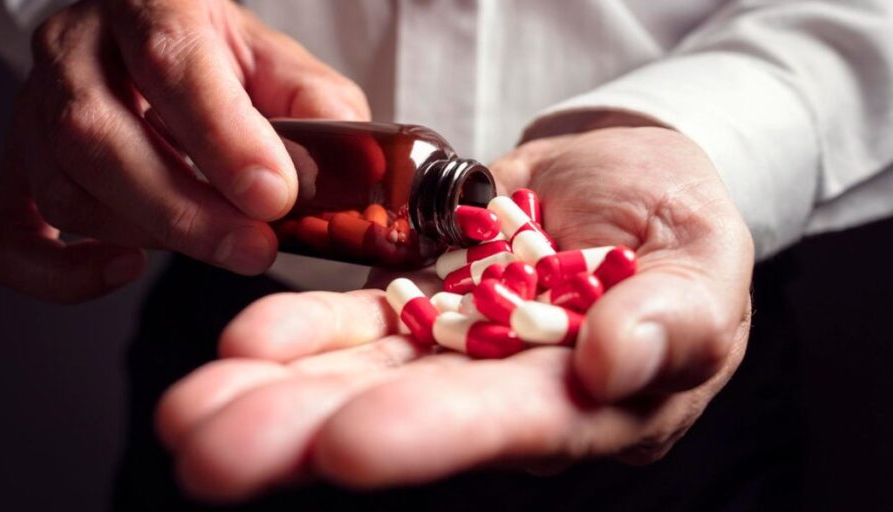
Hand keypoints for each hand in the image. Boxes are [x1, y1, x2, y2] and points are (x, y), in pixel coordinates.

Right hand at [0, 0, 369, 302]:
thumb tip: (349, 174)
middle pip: (100, 135)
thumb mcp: (283, 67)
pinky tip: (121, 270)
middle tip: (253, 248)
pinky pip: (9, 234)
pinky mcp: (20, 166)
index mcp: (149, 2)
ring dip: (148, 235)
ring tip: (220, 243)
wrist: (158, 45)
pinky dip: (60, 273)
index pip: (172, 62)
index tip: (273, 196)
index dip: (222, 138)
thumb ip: (321, 112)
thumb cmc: (223, 63)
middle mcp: (76, 49)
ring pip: (65, 186)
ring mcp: (35, 109)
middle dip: (185, 210)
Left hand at [156, 126, 753, 502]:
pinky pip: (356, 320)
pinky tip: (241, 346)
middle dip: (309, 434)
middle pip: (408, 417)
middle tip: (212, 455)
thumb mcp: (705, 260)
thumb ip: (677, 315)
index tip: (349, 444)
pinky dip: (301, 331)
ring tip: (187, 416)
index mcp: (593, 402)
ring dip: (275, 393)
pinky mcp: (421, 301)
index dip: (433, 434)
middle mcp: (510, 390)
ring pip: (361, 375)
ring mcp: (456, 346)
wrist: (626, 177)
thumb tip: (619, 363)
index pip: (513, 424)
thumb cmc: (685, 223)